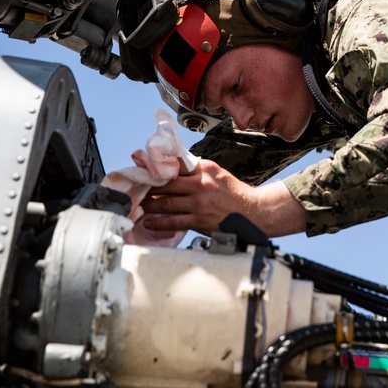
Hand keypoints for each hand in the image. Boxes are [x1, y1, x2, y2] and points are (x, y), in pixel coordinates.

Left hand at [139, 159, 306, 237]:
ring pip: (165, 203)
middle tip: (134, 188)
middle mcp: (201, 185)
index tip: (141, 165)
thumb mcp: (218, 174)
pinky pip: (173, 221)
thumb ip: (197, 169)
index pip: (174, 165)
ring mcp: (199, 204)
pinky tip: (149, 221)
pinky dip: (158, 222)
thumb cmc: (235, 194)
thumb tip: (176, 166)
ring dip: (148, 205)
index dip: (155, 166)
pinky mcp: (199, 221)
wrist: (253, 212)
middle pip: (165, 184)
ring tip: (138, 205)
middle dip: (147, 187)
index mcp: (205, 170)